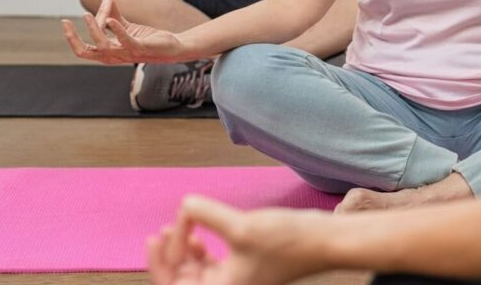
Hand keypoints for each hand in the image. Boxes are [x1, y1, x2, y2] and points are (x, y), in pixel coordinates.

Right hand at [62, 0, 189, 64]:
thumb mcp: (127, 27)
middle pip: (85, 53)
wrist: (172, 46)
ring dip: (93, 30)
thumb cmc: (148, 40)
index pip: (83, 50)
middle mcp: (114, 56)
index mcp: (109, 53)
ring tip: (87, 15)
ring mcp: (127, 53)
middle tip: (66, 23)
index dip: (72, 37)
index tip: (68, 20)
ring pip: (103, 46)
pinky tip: (111, 19)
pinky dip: (117, 29)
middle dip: (73, 39)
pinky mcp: (140, 48)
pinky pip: (126, 40)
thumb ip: (114, 15)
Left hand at [148, 196, 332, 284]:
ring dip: (185, 251)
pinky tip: (200, 234)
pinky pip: (213, 264)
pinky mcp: (247, 266)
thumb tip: (184, 204)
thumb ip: (206, 214)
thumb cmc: (288, 242)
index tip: (158, 235)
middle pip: (183, 279)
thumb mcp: (241, 226)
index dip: (161, 261)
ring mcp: (237, 278)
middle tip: (162, 230)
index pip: (175, 284)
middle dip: (171, 254)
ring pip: (197, 271)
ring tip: (179, 228)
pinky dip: (202, 250)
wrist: (323, 240)